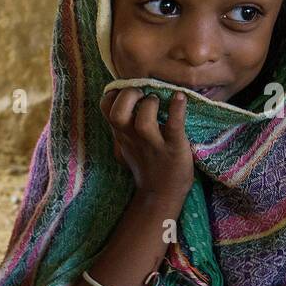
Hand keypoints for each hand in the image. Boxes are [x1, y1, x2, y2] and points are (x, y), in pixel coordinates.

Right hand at [102, 88, 193, 207]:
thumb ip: (124, 127)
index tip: (127, 90)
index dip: (113, 93)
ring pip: (143, 121)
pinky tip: (180, 98)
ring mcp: (153, 144)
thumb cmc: (147, 165)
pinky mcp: (174, 148)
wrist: (162, 194)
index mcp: (122, 134)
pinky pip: (174, 126)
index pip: (105, 107)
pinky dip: (177, 109)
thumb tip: (126, 99)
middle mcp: (133, 138)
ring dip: (151, 104)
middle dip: (129, 95)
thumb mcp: (127, 146)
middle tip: (143, 93)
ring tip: (158, 100)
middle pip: (117, 113)